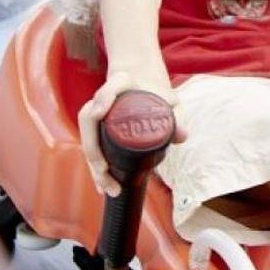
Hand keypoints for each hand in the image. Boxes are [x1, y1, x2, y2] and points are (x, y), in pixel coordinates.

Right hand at [76, 71, 184, 196]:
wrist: (143, 82)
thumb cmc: (157, 93)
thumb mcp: (171, 100)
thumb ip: (177, 116)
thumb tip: (181, 137)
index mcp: (123, 81)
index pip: (112, 85)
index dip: (103, 97)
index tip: (99, 112)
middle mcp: (105, 96)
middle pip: (90, 119)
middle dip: (94, 148)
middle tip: (105, 172)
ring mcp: (97, 111)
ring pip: (88, 136)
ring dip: (93, 163)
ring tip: (108, 188)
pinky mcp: (97, 127)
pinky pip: (91, 145)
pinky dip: (95, 166)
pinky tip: (101, 186)